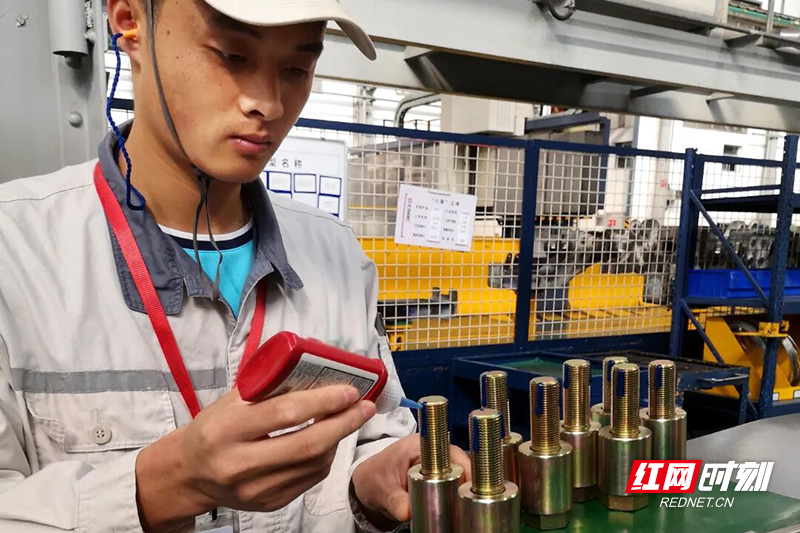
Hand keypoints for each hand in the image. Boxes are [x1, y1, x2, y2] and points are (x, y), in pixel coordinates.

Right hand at [135, 385, 375, 531]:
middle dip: (344, 423)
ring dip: (338, 438)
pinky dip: (326, 456)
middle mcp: (240, 464)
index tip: (348, 390)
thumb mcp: (233, 400)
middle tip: (364, 406)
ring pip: (314, 464)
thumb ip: (270, 385)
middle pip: (307, 444)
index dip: (323, 401)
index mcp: (227, 430)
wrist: (189, 473)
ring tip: (348, 418)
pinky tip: (329, 440)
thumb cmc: (214, 427)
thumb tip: (318, 367)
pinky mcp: (269, 503)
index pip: (285, 413)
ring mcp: (256, 489)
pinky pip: (310, 478)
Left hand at [351, 434, 470, 526]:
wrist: (367, 484)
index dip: (463, 469)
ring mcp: (435, 462)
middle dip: (464, 482)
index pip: (451, 452)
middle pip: (460, 464)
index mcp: (419, 445)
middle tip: (465, 502)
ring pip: (459, 474)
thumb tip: (408, 512)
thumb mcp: (382, 491)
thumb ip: (396, 501)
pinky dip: (455, 493)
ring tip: (461, 506)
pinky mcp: (437, 474)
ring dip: (461, 489)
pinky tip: (456, 505)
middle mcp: (431, 450)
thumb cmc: (373, 479)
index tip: (469, 486)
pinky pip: (453, 482)